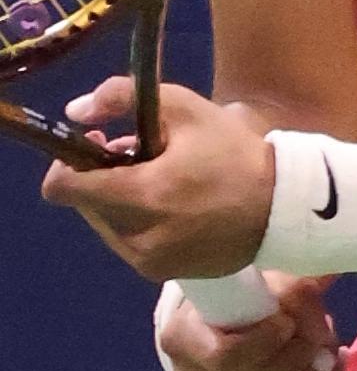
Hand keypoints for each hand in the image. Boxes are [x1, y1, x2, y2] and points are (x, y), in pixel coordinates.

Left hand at [40, 77, 273, 281]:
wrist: (280, 206)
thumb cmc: (232, 152)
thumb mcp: (185, 108)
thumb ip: (123, 96)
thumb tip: (75, 110)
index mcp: (141, 196)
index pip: (63, 188)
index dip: (68, 162)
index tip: (97, 142)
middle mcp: (137, 237)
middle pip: (86, 204)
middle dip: (103, 177)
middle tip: (141, 154)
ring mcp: (148, 262)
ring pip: (106, 225)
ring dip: (119, 200)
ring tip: (161, 179)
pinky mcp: (161, 274)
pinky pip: (130, 243)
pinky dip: (139, 222)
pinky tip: (173, 204)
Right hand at [160, 272, 345, 370]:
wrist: (226, 316)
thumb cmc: (241, 288)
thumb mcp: (261, 273)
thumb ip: (292, 286)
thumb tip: (323, 308)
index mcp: (180, 337)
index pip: (226, 356)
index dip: (265, 342)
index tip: (288, 321)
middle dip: (298, 357)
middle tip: (323, 331)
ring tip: (330, 346)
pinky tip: (330, 369)